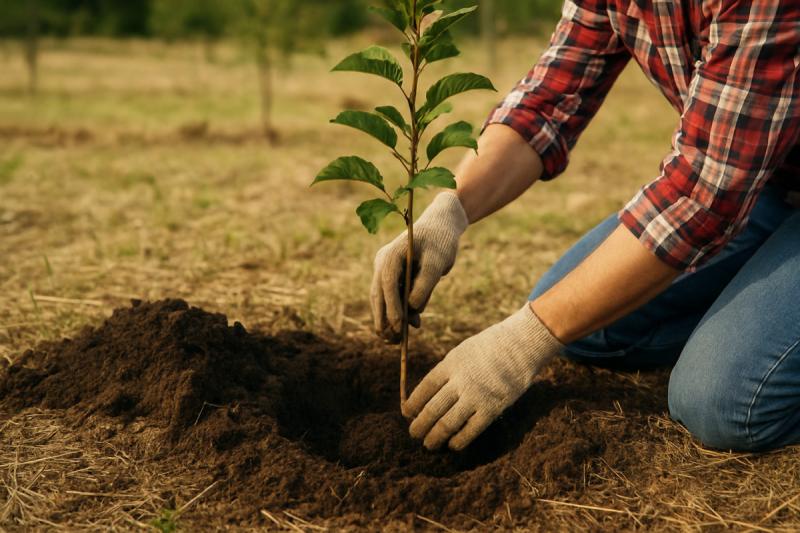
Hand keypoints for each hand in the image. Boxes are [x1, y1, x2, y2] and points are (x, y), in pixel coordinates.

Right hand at [371, 192, 468, 341]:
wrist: (441, 225)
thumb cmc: (441, 241)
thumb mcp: (438, 263)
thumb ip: (425, 285)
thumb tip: (412, 311)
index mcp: (391, 254)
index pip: (387, 284)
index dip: (391, 307)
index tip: (398, 327)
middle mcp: (383, 261)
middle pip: (378, 294)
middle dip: (384, 319)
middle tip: (392, 341)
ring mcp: (385, 267)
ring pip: (382, 298)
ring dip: (389, 319)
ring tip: (397, 341)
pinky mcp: (392, 274)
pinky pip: (391, 295)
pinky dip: (398, 310)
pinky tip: (409, 326)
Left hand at [402, 304, 562, 449]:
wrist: (522, 345)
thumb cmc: (490, 347)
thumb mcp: (462, 351)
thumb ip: (446, 372)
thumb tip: (428, 395)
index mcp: (451, 364)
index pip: (424, 389)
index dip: (413, 404)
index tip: (406, 413)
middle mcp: (461, 381)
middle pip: (432, 409)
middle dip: (419, 426)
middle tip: (414, 434)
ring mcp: (477, 396)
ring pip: (448, 424)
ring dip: (435, 437)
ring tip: (429, 444)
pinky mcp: (493, 408)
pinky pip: (471, 430)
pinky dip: (458, 441)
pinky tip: (452, 445)